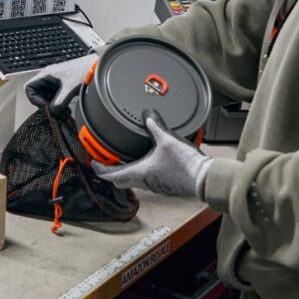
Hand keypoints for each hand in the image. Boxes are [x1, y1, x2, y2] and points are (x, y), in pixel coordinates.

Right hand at [25, 54, 95, 116]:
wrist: (97, 66)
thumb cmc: (83, 71)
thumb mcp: (69, 89)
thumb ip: (58, 102)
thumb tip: (52, 113)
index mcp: (47, 74)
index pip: (29, 87)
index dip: (34, 99)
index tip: (45, 106)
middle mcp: (49, 77)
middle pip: (38, 93)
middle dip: (45, 103)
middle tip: (54, 110)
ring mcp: (56, 81)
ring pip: (47, 96)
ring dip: (52, 104)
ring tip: (61, 110)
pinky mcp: (63, 85)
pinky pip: (55, 96)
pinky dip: (58, 103)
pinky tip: (66, 108)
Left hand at [92, 110, 210, 198]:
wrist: (204, 178)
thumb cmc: (185, 165)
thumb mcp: (167, 138)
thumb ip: (154, 124)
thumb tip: (147, 113)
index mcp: (139, 172)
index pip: (111, 175)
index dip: (99, 169)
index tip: (94, 163)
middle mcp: (145, 182)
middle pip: (120, 181)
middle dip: (111, 172)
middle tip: (107, 162)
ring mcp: (156, 185)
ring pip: (134, 182)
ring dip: (126, 172)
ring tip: (124, 160)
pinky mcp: (165, 185)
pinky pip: (147, 180)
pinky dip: (140, 172)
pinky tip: (148, 162)